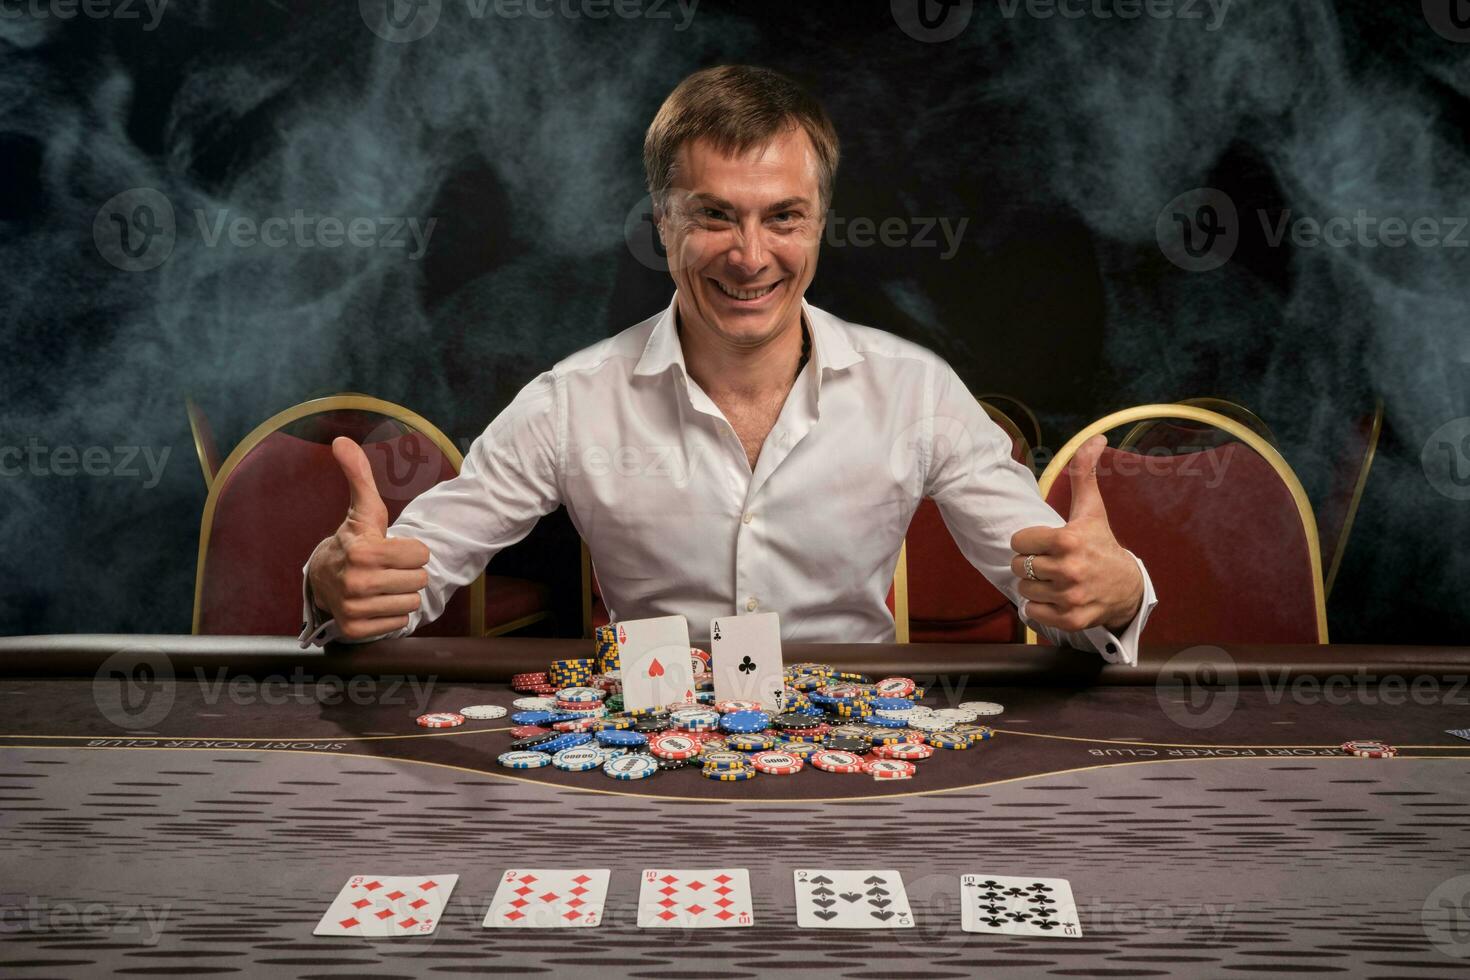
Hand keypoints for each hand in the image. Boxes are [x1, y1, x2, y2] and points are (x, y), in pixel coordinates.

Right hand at [306, 437, 429, 639]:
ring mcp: (354, 609)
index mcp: (363, 551)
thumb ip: (359, 474)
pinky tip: (374, 603)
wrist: (322, 579)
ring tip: (380, 584)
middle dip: (407, 573)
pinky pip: (398, 623)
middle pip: (420, 580)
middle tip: (386, 567)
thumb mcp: (362, 509)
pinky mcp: (355, 630)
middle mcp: (357, 582)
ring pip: (411, 603)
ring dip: (400, 594)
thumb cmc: (353, 540)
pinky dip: (391, 615)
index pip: (422, 554)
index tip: (392, 548)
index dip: (411, 550)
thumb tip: (341, 440)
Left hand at [1009, 435, 1143, 633]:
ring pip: (1023, 590)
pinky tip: (1058, 597)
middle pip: (1018, 566)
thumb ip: (1084, 473)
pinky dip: (1040, 608)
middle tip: (1050, 562)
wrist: (1127, 588)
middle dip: (1030, 564)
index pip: (1017, 541)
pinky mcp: (1069, 619)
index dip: (1028, 542)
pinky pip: (1032, 613)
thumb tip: (1095, 437)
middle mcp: (1068, 570)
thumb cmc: (1101, 544)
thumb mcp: (1091, 509)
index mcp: (1067, 540)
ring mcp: (1069, 596)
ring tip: (1055, 580)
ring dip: (1035, 586)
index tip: (1045, 543)